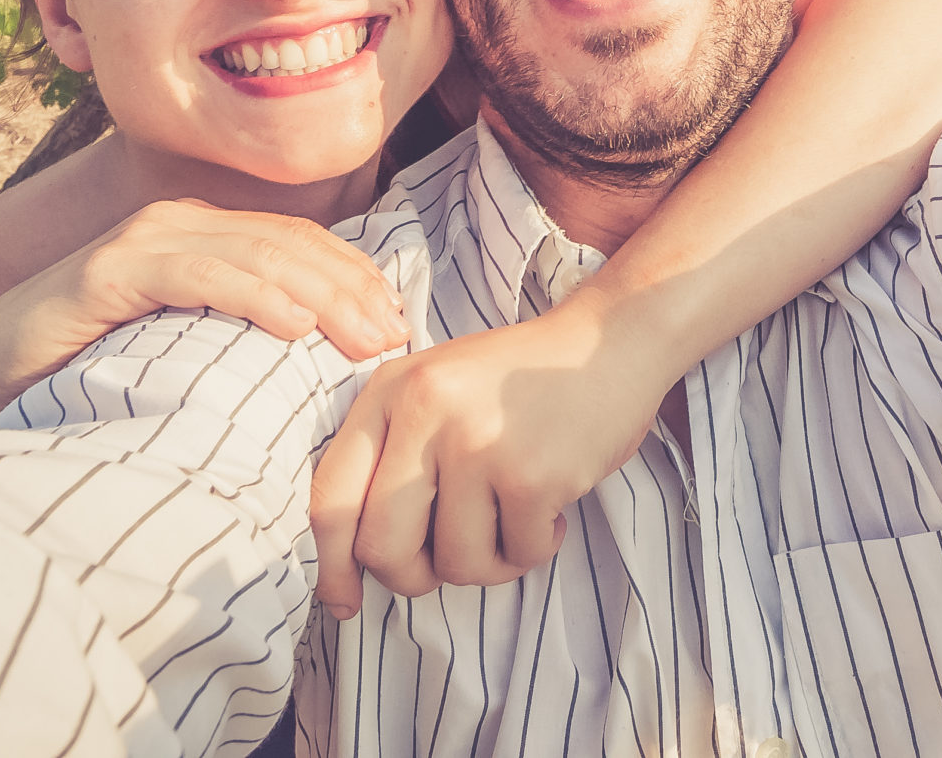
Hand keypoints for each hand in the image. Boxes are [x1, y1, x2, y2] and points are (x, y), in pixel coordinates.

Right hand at [0, 198, 410, 450]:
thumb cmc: (85, 386)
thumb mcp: (184, 361)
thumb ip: (240, 347)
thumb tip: (328, 369)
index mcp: (203, 242)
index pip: (306, 248)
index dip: (359, 281)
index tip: (401, 330)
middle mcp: (178, 227)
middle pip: (293, 246)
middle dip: (353, 290)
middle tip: (395, 338)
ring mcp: (142, 242)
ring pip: (256, 253)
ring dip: (321, 294)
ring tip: (362, 337)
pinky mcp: (106, 270)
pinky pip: (196, 273)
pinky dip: (253, 295)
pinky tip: (294, 327)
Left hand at [307, 300, 677, 616]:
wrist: (609, 341)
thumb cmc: (520, 380)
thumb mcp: (437, 388)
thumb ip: (392, 455)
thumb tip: (356, 561)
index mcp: (391, 392)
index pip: (331, 499)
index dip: (331, 565)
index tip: (345, 600)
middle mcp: (425, 413)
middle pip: (383, 548)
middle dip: (414, 577)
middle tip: (449, 561)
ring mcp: (478, 443)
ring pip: (455, 563)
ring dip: (490, 562)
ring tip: (514, 519)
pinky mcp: (532, 473)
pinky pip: (518, 555)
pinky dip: (536, 546)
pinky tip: (551, 508)